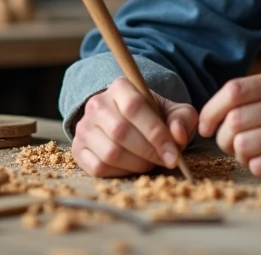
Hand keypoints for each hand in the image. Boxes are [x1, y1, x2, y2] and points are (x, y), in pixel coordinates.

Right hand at [73, 77, 197, 177]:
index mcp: (120, 87)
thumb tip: (177, 135)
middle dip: (148, 152)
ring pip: (110, 153)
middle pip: (121, 132)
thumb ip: (182, 119)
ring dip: (136, 164)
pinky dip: (120, 173)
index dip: (156, 134)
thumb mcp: (174, 112)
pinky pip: (98, 168)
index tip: (174, 155)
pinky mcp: (78, 149)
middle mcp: (97, 103)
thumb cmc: (154, 117)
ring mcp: (84, 127)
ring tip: (149, 162)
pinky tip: (132, 167)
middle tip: (164, 161)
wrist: (129, 123)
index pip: (134, 107)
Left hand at [198, 72, 260, 183]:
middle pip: (233, 121)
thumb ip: (255, 96)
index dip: (211, 110)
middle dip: (225, 138)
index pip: (233, 90)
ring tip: (257, 154)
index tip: (205, 126)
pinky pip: (257, 166)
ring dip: (241, 155)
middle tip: (235, 145)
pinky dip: (257, 168)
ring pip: (242, 146)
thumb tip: (208, 115)